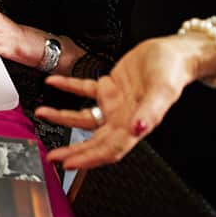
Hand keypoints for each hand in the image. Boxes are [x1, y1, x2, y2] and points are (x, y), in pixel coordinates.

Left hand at [34, 35, 200, 169]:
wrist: (172, 53)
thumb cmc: (171, 71)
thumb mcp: (163, 90)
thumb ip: (151, 111)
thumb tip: (138, 129)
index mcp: (134, 124)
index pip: (109, 149)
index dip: (88, 159)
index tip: (69, 163)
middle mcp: (122, 118)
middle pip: (93, 141)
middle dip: (72, 150)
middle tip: (52, 156)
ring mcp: (114, 104)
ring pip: (84, 117)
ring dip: (62, 117)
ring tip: (43, 113)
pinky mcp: (109, 87)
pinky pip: (84, 90)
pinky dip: (68, 87)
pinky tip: (53, 82)